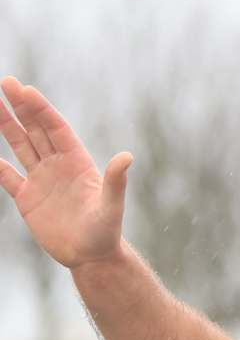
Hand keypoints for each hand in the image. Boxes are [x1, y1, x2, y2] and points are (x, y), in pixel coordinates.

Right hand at [0, 76, 132, 269]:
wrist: (92, 257)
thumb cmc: (106, 231)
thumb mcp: (112, 206)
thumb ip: (116, 182)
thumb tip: (127, 157)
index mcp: (77, 163)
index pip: (56, 129)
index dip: (41, 109)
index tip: (25, 90)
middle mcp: (58, 167)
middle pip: (36, 130)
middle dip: (22, 107)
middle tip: (6, 82)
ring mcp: (42, 181)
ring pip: (21, 146)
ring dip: (7, 125)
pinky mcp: (29, 200)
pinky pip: (9, 178)